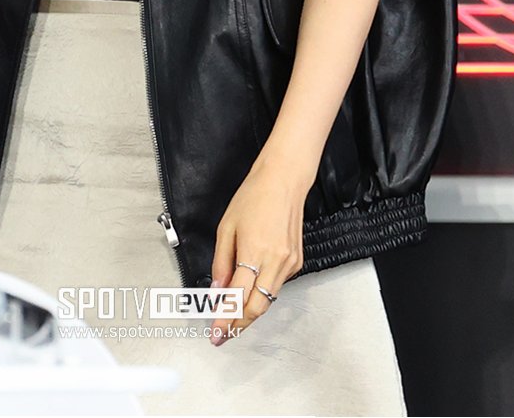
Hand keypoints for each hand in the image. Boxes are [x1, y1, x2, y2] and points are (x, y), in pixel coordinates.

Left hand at [208, 152, 309, 345]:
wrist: (284, 182)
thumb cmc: (254, 197)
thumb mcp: (226, 227)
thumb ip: (221, 261)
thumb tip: (217, 289)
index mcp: (254, 251)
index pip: (238, 297)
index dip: (225, 318)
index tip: (217, 333)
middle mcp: (275, 261)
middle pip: (257, 307)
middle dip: (239, 324)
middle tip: (224, 332)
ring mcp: (289, 263)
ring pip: (268, 300)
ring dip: (250, 312)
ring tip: (233, 316)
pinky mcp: (296, 262)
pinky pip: (276, 285)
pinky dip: (262, 292)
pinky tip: (251, 289)